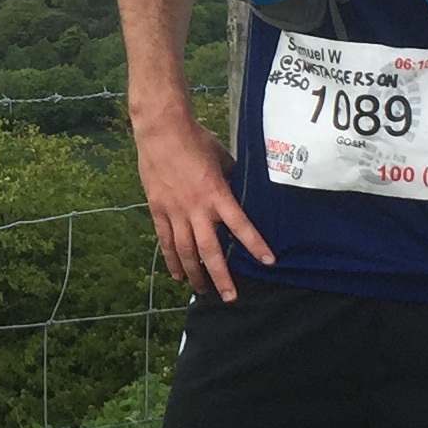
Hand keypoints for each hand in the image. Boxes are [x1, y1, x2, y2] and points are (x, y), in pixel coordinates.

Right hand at [134, 111, 274, 302]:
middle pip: (209, 251)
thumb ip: (232, 179)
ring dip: (195, 274)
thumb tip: (245, 191)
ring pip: (185, 251)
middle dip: (220, 276)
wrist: (162, 131)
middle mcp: (196, 208)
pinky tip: (178, 275)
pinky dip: (171, 260)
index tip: (268, 262)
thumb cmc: (196, 140)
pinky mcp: (158, 209)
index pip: (240, 226)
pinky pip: (165, 241)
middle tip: (230, 297)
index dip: (255, 245)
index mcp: (217, 194)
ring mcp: (175, 211)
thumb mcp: (223, 158)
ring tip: (203, 291)